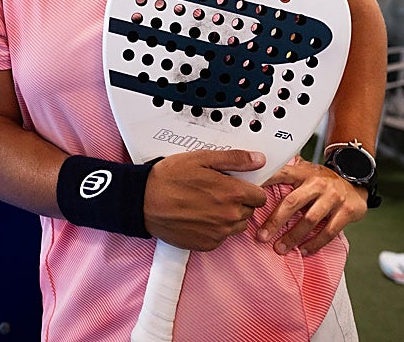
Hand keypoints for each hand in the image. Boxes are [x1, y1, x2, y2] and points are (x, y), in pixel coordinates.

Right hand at [142, 149, 267, 250]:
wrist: (143, 201)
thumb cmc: (169, 178)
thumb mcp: (201, 159)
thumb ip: (234, 159)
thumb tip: (258, 160)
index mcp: (232, 193)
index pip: (260, 196)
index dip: (249, 188)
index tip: (237, 185)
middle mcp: (229, 216)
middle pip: (249, 211)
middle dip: (238, 201)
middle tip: (216, 192)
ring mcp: (219, 233)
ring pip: (236, 225)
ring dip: (228, 216)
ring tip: (206, 204)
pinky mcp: (207, 245)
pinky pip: (221, 237)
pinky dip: (214, 228)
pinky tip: (198, 216)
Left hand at [257, 156, 367, 255]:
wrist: (356, 180)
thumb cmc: (324, 180)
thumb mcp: (306, 171)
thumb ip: (286, 172)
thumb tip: (257, 171)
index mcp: (304, 172)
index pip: (281, 174)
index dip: (265, 182)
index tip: (250, 195)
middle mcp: (318, 183)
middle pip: (292, 202)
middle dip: (275, 221)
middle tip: (262, 236)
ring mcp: (333, 197)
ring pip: (309, 219)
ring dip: (293, 236)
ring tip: (280, 248)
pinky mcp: (347, 211)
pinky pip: (328, 231)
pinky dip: (315, 243)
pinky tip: (304, 250)